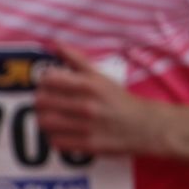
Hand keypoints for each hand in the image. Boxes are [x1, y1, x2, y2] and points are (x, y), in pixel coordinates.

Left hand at [34, 43, 162, 156]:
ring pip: (45, 122)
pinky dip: (54, 137)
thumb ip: (76, 60)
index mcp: (89, 85)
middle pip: (41, 102)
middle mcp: (87, 105)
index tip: (49, 87)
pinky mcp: (88, 145)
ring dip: (44, 120)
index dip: (44, 83)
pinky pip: (56, 141)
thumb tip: (56, 44)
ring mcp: (87, 126)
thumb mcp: (101, 76)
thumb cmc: (118, 99)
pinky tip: (61, 132)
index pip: (48, 80)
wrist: (147, 126)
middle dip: (41, 101)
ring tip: (51, 118)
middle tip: (47, 103)